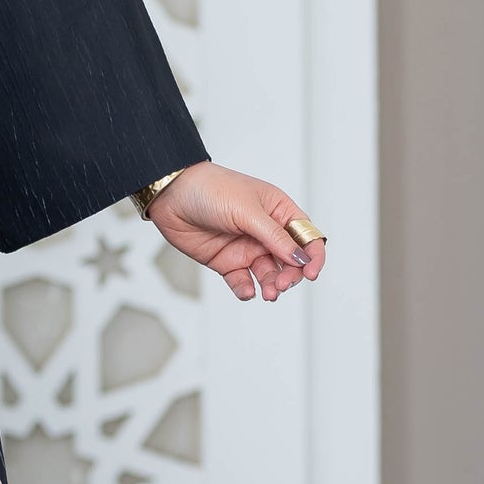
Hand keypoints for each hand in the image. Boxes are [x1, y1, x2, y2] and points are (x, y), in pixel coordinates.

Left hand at [147, 162, 325, 303]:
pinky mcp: (227, 261)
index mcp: (278, 211)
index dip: (313, 256)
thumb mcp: (247, 211)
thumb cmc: (210, 190)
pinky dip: (247, 289)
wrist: (171, 195)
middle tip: (280, 285)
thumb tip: (301, 258)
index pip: (306, 237)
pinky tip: (247, 291)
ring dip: (271, 286)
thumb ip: (274, 237)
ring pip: (269, 274)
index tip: (311, 273)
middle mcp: (266, 231)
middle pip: (291, 261)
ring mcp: (247, 247)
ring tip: (267, 293)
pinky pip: (243, 281)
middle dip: (291, 275)